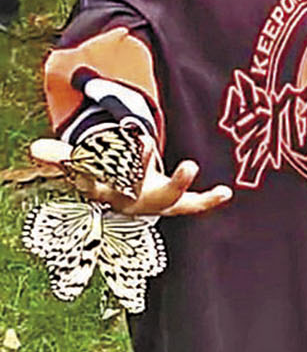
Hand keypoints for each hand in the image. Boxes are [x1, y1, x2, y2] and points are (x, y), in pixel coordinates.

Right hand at [30, 136, 231, 217]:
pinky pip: (194, 206)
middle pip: (137, 188)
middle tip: (153, 148)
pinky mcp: (177, 202)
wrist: (131, 204)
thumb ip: (64, 157)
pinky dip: (209, 201)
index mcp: (110, 192)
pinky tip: (226, 193)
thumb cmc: (109, 180)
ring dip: (179, 182)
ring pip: (168, 197)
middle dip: (144, 170)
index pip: (103, 179)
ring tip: (190, 164)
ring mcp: (158, 202)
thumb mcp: (88, 169)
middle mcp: (135, 201)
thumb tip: (34, 148)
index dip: (102, 164)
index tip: (101, 145)